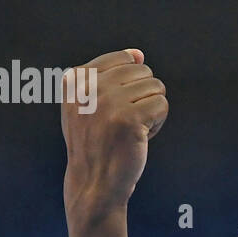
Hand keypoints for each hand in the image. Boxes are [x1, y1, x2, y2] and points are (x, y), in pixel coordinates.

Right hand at [61, 48, 167, 220]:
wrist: (94, 182)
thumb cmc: (98, 142)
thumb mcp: (91, 105)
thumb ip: (110, 76)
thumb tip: (138, 54)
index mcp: (75, 80)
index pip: (122, 59)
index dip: (130, 84)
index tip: (115, 108)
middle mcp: (89, 87)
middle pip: (142, 71)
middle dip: (143, 96)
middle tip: (126, 122)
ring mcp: (108, 102)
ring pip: (155, 86)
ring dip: (152, 110)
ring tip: (133, 129)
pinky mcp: (129, 119)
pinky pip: (162, 104)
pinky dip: (158, 122)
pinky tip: (141, 137)